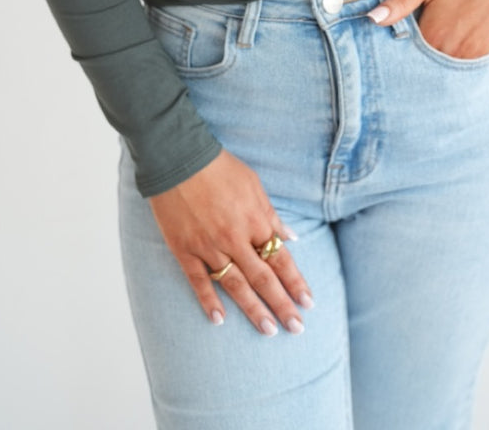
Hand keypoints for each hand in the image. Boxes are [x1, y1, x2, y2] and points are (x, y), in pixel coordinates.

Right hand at [147, 148, 313, 335]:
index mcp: (255, 220)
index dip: (296, 282)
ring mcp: (208, 246)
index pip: (281, 259)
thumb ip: (271, 215)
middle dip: (282, 304)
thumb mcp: (254, 185)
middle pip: (263, 278)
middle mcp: (234, 238)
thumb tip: (291, 238)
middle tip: (296, 328)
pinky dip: (208, 301)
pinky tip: (219, 320)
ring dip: (253, 310)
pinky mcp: (184, 249)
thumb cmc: (220, 168)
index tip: (308, 302)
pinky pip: (198, 281)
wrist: (179, 158)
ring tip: (268, 330)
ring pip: (235, 285)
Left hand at [367, 0, 488, 59]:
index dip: (398, 46)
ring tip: (436, 32)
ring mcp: (469, 55)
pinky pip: (461, 63)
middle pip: (423, 62)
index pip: (404, 54)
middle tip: (420, 29)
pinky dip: (453, 55)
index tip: (395, 38)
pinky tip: (450, 38)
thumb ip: (399, 3)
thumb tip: (371, 18)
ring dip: (434, 55)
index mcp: (432, 35)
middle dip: (415, 53)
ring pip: (442, 64)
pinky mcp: (484, 52)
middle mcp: (449, 51)